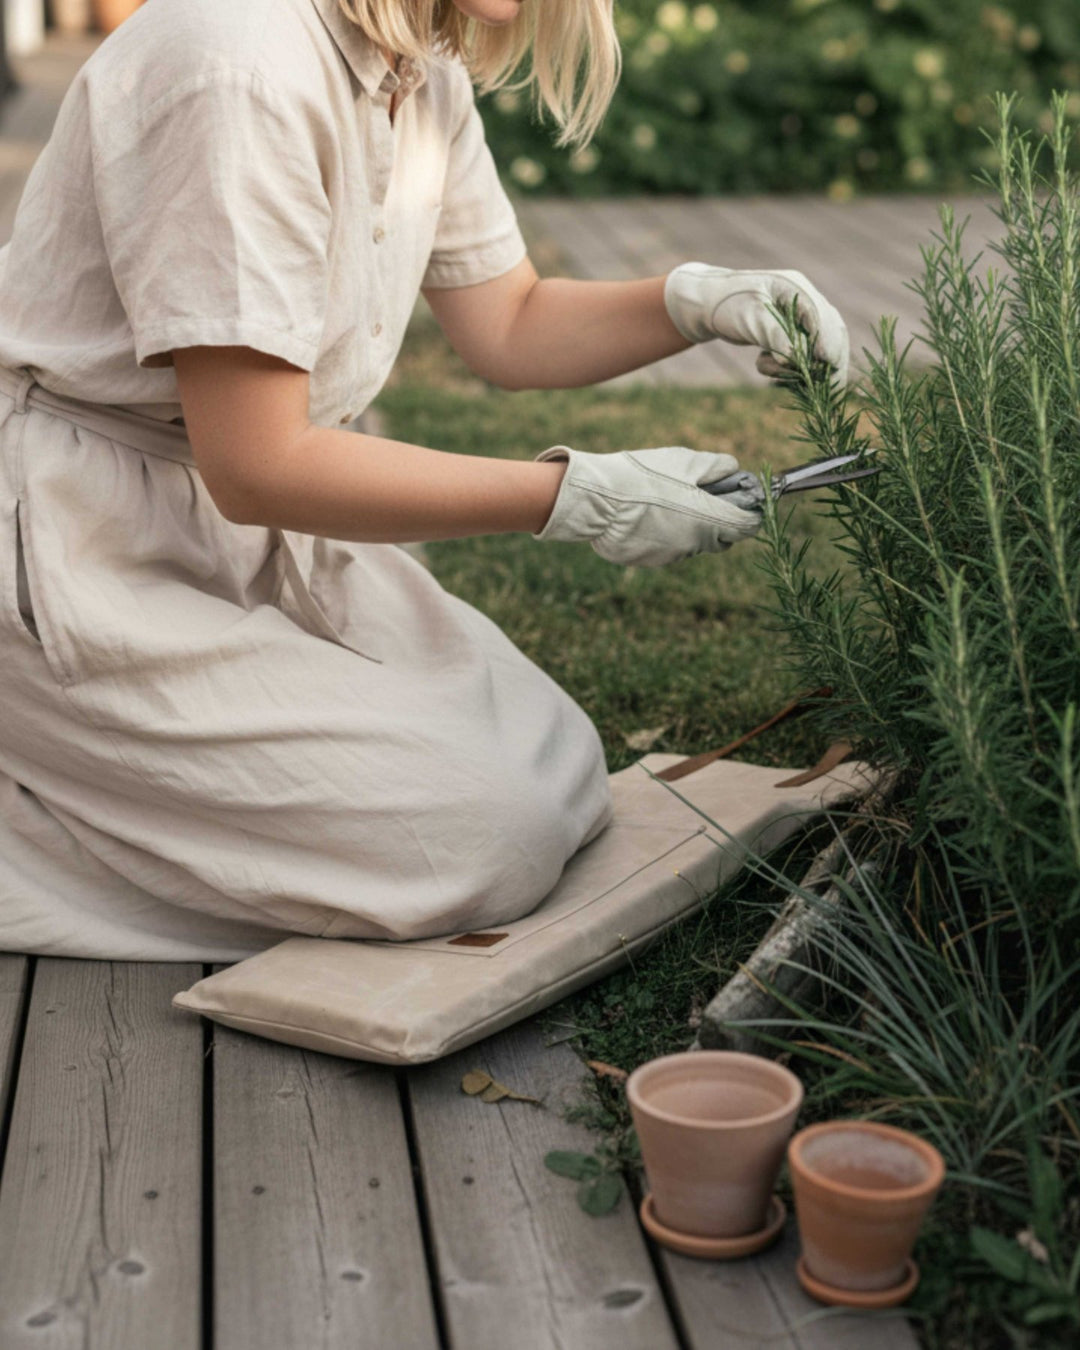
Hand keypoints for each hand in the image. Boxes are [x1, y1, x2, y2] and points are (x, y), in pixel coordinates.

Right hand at [531, 444, 761, 566]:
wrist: (597, 500)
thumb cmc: (643, 476)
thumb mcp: (685, 460)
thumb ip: (717, 466)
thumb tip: (734, 469)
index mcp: (710, 519)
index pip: (748, 527)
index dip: (751, 512)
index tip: (743, 501)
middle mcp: (695, 544)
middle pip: (722, 538)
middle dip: (719, 520)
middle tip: (702, 497)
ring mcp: (672, 556)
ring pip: (693, 542)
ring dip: (690, 526)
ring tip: (665, 500)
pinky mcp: (651, 561)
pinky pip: (668, 548)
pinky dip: (665, 533)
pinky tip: (646, 514)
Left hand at [664, 262, 849, 386]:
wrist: (708, 305)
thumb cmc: (727, 306)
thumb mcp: (750, 318)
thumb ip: (774, 335)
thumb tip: (794, 359)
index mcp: (797, 289)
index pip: (825, 320)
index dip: (829, 345)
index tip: (826, 365)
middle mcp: (805, 301)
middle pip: (831, 335)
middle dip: (823, 363)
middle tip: (817, 386)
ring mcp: (802, 318)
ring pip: (819, 349)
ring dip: (803, 368)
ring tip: (771, 369)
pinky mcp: (794, 333)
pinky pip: (805, 356)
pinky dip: (791, 368)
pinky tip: (764, 363)